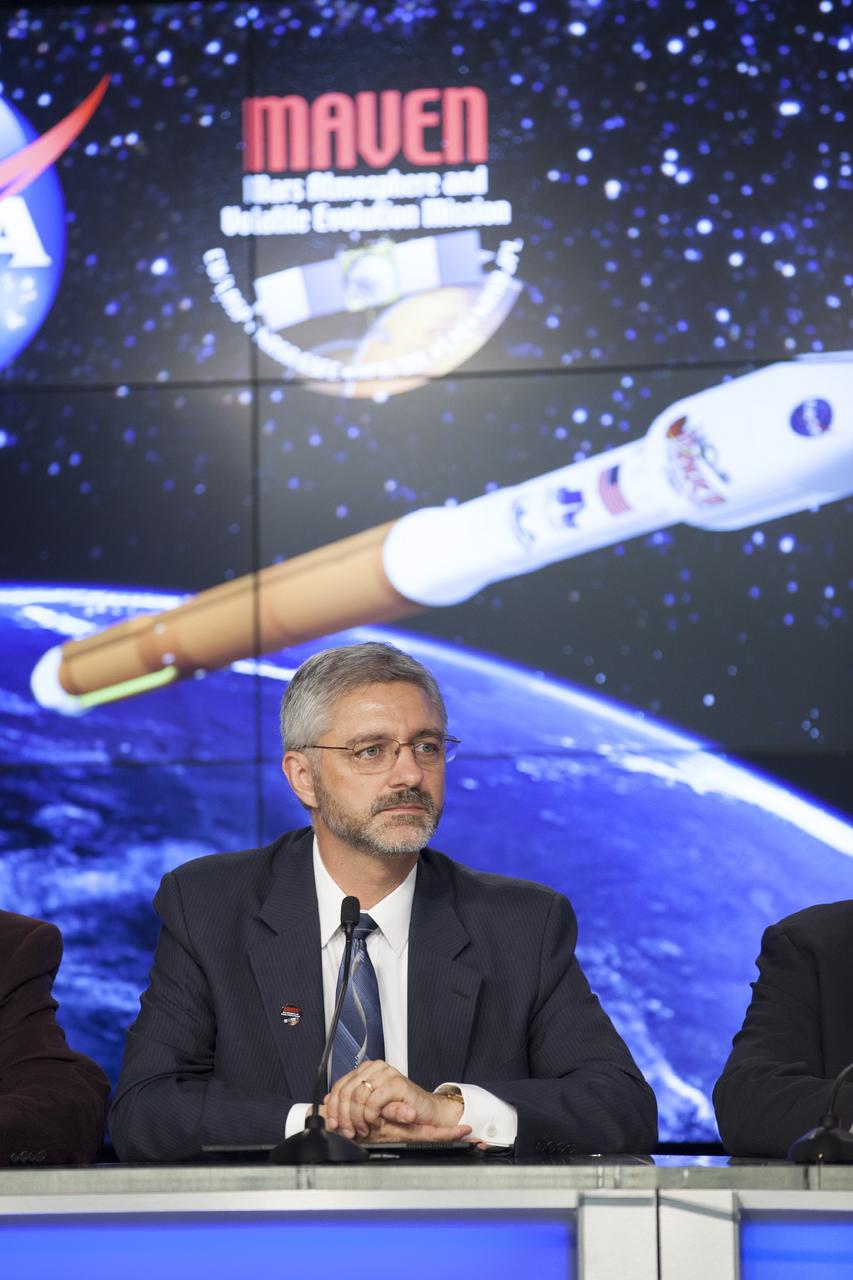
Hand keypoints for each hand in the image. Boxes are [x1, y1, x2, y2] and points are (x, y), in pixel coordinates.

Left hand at [324, 1060, 471, 1142]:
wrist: (424, 1115)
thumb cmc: (397, 1115)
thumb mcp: (366, 1114)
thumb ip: (347, 1108)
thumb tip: (322, 1107)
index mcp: (365, 1072)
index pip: (339, 1086)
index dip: (333, 1108)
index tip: (333, 1125)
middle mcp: (374, 1068)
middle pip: (346, 1091)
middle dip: (344, 1116)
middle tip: (350, 1132)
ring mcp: (385, 1073)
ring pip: (357, 1095)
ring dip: (358, 1118)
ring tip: (364, 1129)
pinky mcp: (396, 1083)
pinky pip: (373, 1100)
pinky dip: (370, 1115)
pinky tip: (375, 1122)